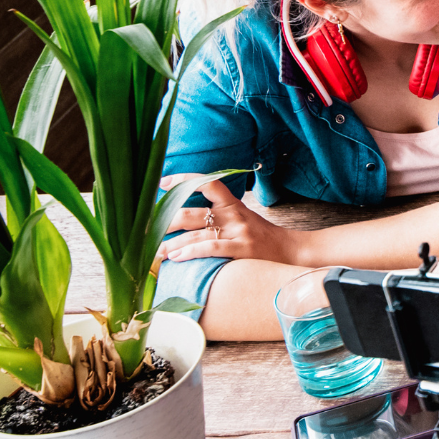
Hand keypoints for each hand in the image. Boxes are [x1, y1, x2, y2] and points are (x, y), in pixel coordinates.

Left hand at [159, 177, 302, 265]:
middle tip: (147, 231)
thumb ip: (219, 216)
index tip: (161, 183)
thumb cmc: (261, 238)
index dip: (182, 180)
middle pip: (191, 213)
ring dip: (171, 244)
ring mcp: (238, 232)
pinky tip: (176, 258)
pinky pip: (211, 248)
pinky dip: (190, 252)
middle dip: (166, 223)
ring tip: (155, 252)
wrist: (291, 252)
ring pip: (196, 234)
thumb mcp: (242, 218)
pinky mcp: (242, 249)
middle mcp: (233, 215)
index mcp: (232, 204)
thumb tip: (185, 220)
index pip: (207, 183)